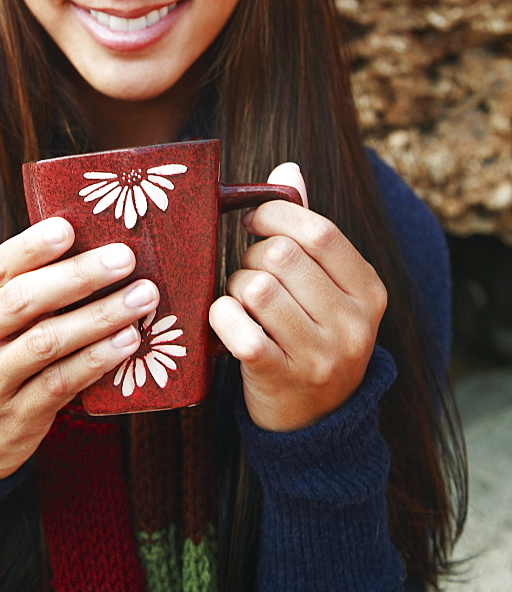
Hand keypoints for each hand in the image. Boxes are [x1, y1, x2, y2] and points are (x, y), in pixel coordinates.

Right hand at [0, 217, 155, 477]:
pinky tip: (127, 341)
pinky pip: (62, 382)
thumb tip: (89, 245)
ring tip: (141, 297)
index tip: (69, 227)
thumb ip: (18, 289)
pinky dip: (97, 359)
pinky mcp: (15, 417)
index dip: (32, 246)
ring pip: (47, 341)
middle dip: (79, 276)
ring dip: (100, 316)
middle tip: (124, 259)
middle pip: (24, 300)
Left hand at [209, 163, 386, 431]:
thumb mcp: (325, 286)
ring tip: (242, 301)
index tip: (255, 221)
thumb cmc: (311, 334)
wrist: (314, 422)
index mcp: (368, 291)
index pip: (320, 232)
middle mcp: (353, 324)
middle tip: (248, 271)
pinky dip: (222, 316)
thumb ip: (307, 229)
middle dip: (251, 256)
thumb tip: (288, 169)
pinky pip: (237, 327)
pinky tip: (228, 322)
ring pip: (256, 288)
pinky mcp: (281, 378)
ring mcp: (321, 355)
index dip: (277, 214)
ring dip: (235, 288)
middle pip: (282, 257)